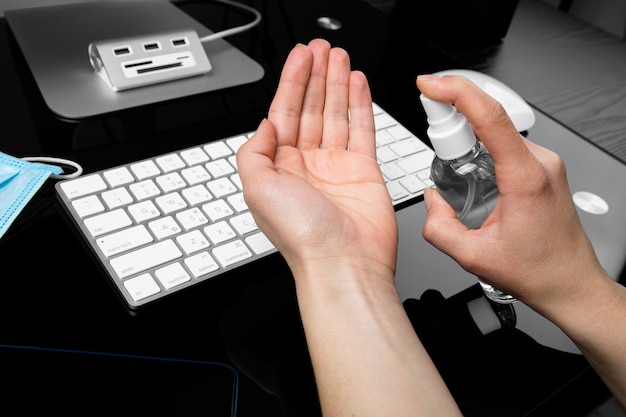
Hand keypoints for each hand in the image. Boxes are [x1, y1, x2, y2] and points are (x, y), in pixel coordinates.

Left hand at [237, 39, 397, 279]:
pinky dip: (360, 105)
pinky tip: (356, 84)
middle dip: (315, 76)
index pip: (284, 113)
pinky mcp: (364, 170)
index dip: (291, 83)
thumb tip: (267, 124)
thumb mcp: (256, 188)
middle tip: (321, 49)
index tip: (299, 57)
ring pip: (336, 114)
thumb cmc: (301, 235)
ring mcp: (336, 166)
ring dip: (336, 84)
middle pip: (311, 108)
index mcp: (279, 168)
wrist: (344, 263)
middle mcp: (307, 165)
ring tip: (339, 57)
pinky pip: (362, 129)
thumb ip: (254, 150)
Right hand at [417, 74, 608, 314]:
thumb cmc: (537, 270)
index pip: (491, 116)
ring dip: (468, 129)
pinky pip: (507, 141)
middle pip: (492, 115)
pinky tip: (468, 161)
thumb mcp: (473, 257)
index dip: (457, 92)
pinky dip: (482, 141)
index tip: (430, 84)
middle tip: (430, 124)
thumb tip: (430, 200)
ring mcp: (545, 163)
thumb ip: (439, 228)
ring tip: (446, 149)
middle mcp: (540, 162)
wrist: (571, 283)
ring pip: (499, 128)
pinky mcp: (543, 168)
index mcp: (525, 178)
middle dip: (453, 110)